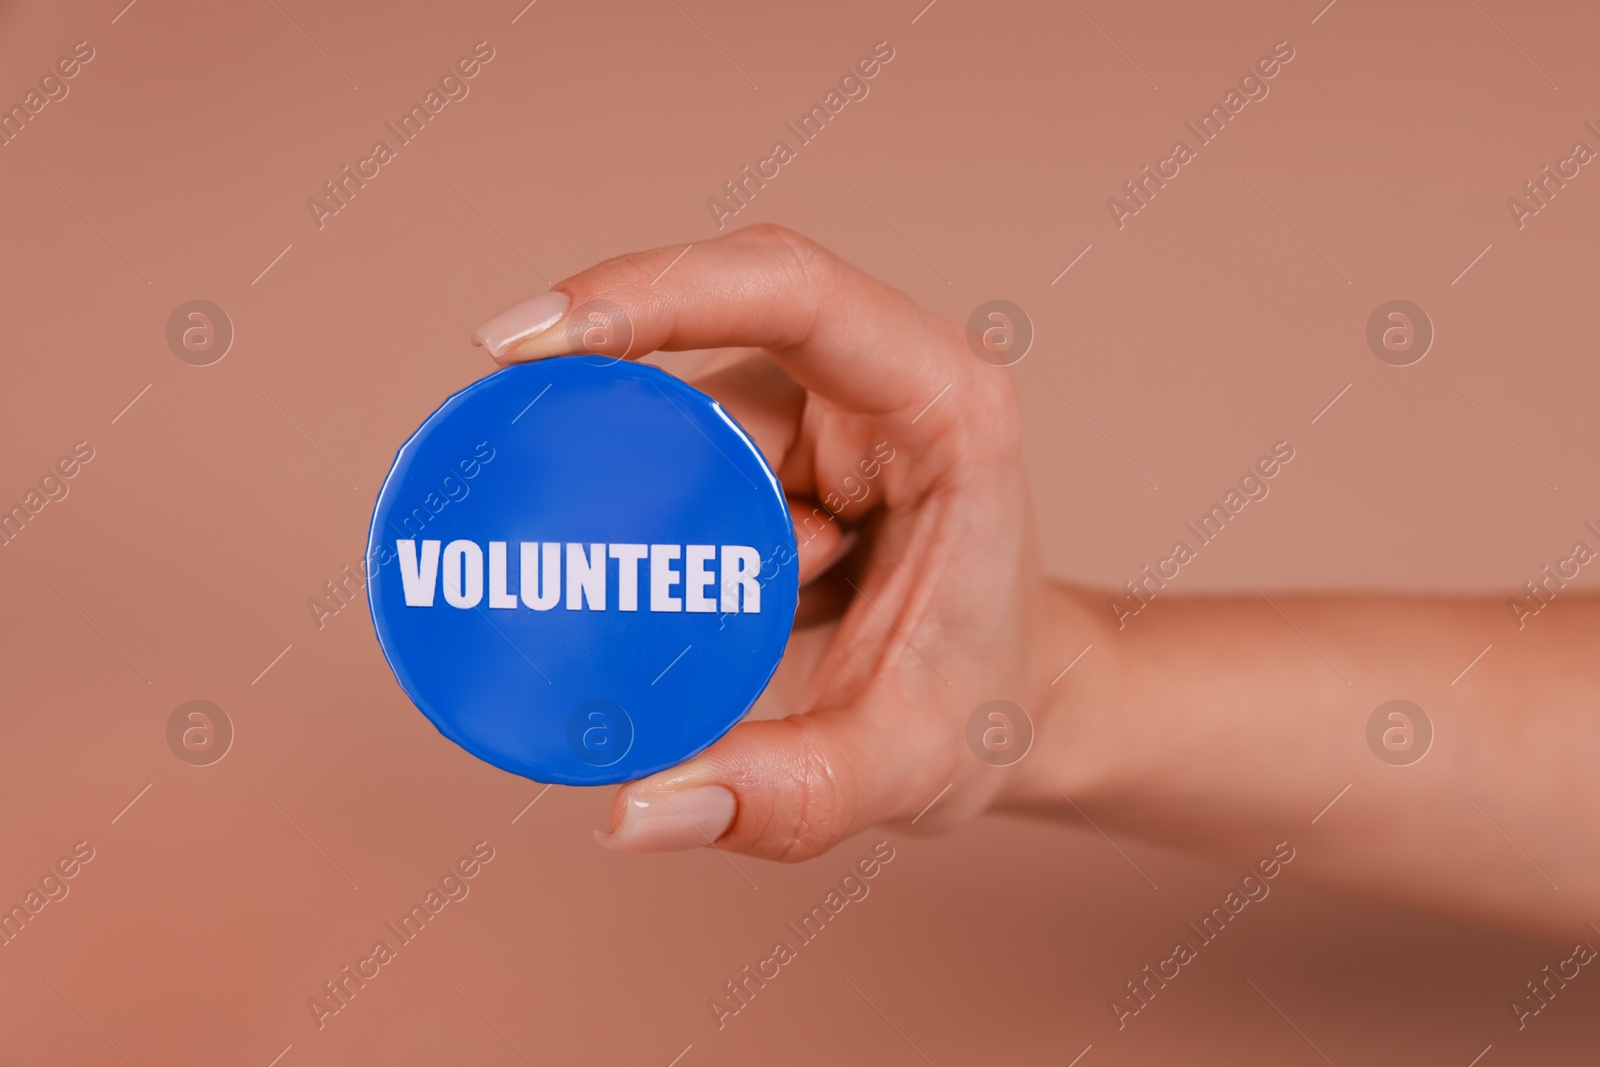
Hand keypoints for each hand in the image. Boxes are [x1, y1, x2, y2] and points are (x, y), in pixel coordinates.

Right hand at [472, 223, 1094, 859]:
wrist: (1017, 699)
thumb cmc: (986, 707)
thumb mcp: (906, 766)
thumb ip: (786, 798)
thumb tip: (632, 812)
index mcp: (945, 409)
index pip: (789, 292)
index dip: (653, 290)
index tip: (527, 342)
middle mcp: (886, 382)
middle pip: (713, 340)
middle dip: (614, 418)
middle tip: (522, 504)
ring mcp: (833, 409)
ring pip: (691, 408)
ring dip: (652, 499)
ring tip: (697, 608)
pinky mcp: (789, 446)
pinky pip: (688, 447)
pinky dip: (648, 505)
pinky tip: (664, 588)